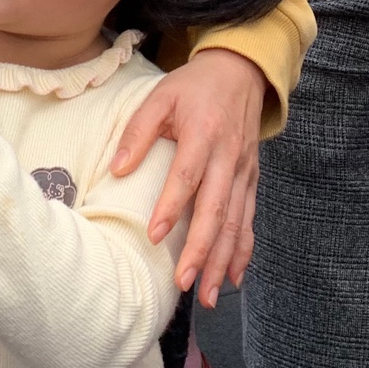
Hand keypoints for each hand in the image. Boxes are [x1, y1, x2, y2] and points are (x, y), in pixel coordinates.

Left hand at [112, 48, 264, 307]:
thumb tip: (117, 169)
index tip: (153, 236)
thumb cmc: (194, 86)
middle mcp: (228, 157)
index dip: (171, 207)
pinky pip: (248, 220)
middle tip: (182, 283)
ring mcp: (243, 172)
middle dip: (200, 250)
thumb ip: (138, 131)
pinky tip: (232, 278)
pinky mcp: (251, 180)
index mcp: (203, 134)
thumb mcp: (160, 96)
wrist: (241, 73)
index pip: (187, 176)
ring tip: (206, 295)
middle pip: (216, 210)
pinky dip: (242, 251)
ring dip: (221, 261)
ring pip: (235, 223)